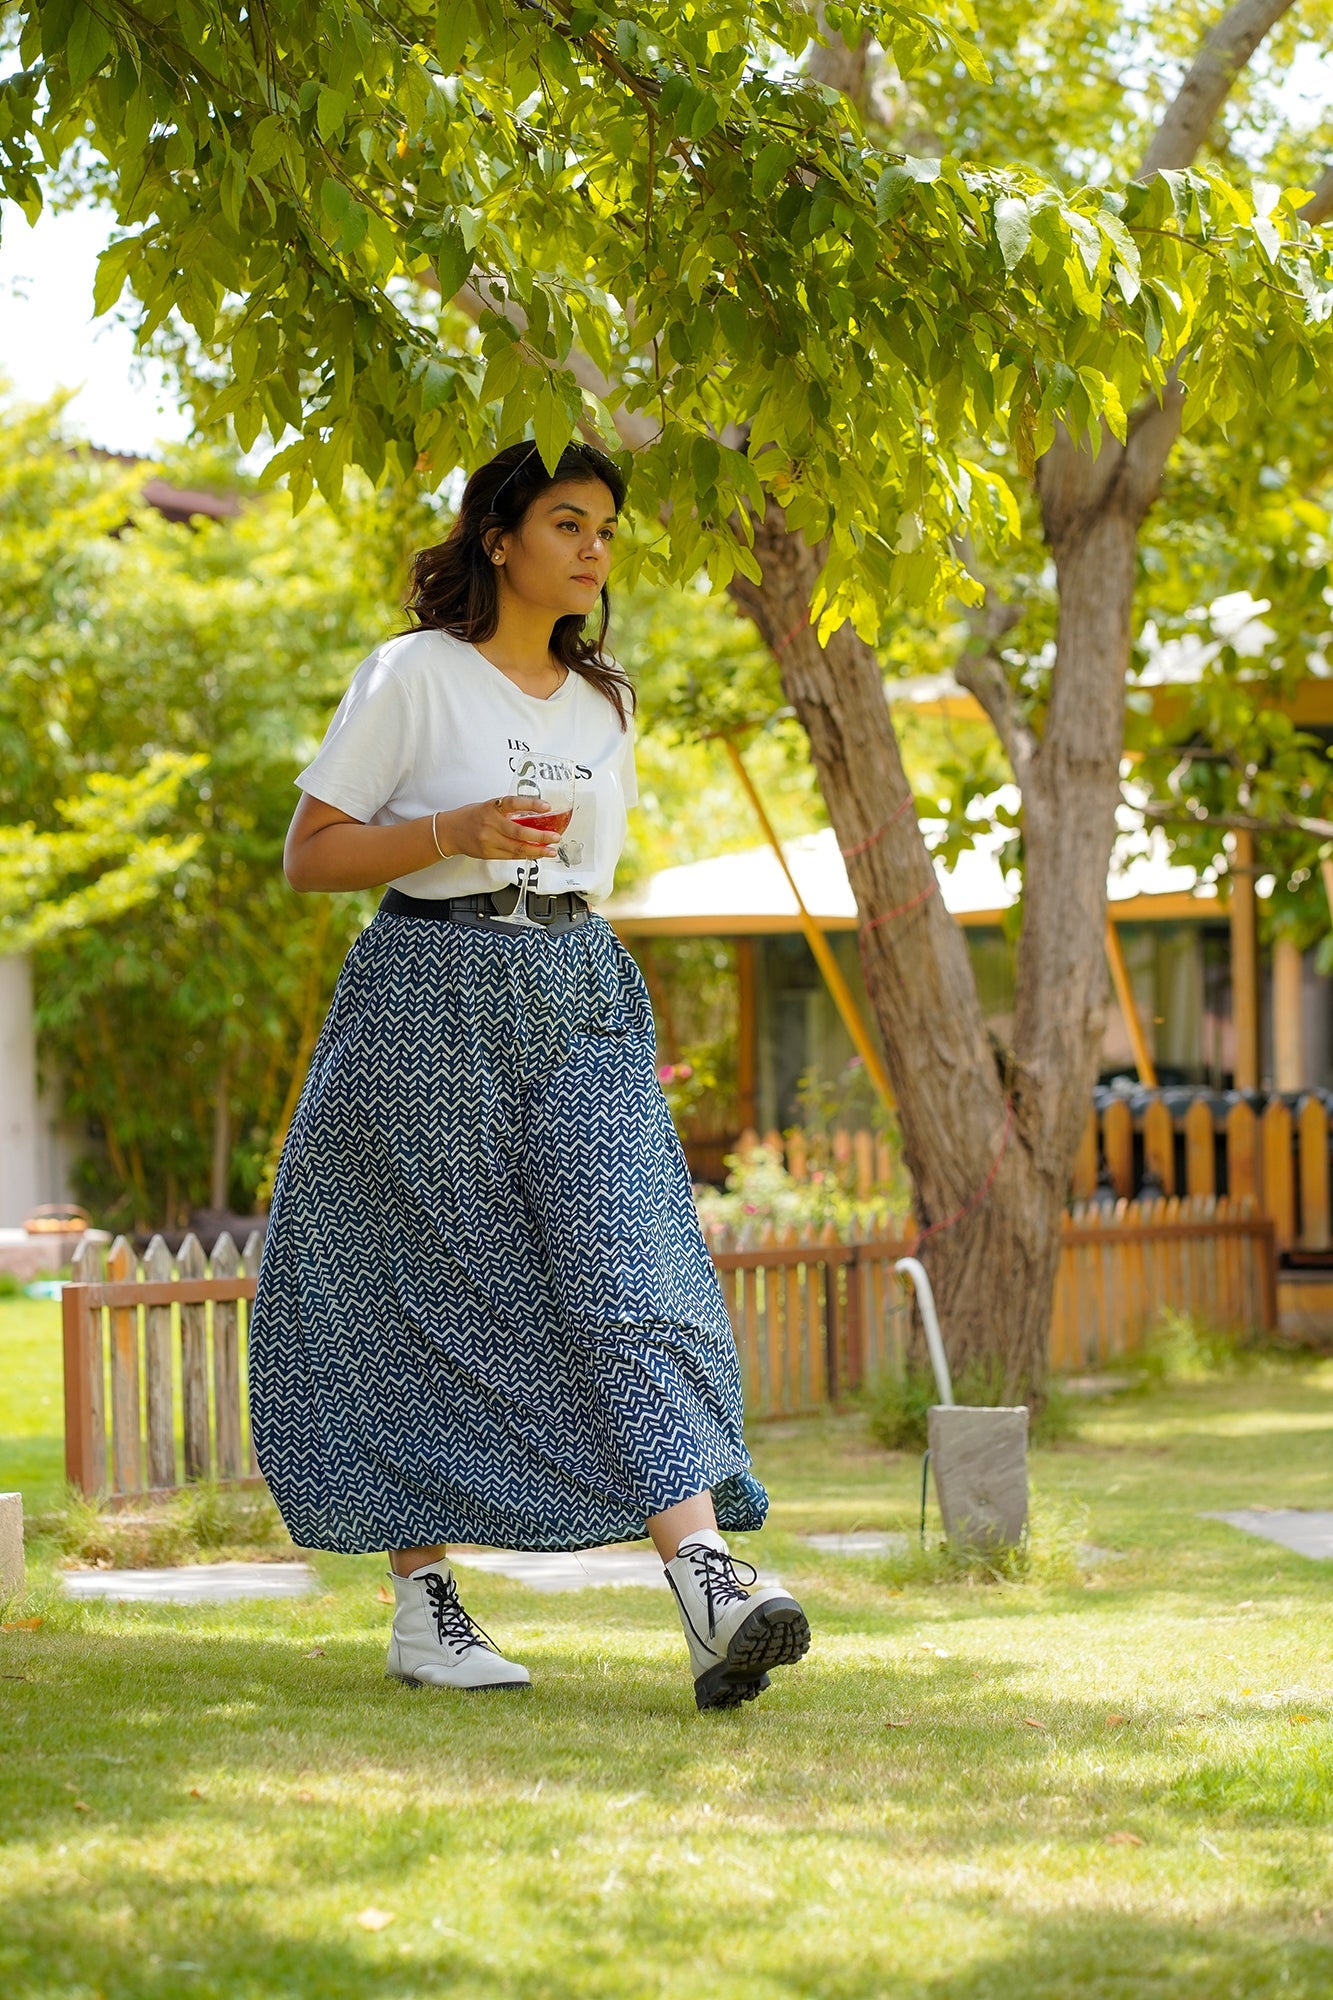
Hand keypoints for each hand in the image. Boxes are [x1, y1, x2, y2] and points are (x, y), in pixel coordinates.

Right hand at [434, 797, 559, 861]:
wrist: (450, 832)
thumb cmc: (471, 816)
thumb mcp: (489, 807)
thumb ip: (508, 811)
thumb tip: (534, 816)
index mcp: (491, 807)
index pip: (513, 803)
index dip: (531, 804)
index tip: (546, 806)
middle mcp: (490, 824)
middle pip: (519, 832)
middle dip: (540, 836)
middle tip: (555, 837)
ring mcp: (489, 841)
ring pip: (517, 848)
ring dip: (537, 850)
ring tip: (550, 850)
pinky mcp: (489, 853)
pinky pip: (511, 856)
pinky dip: (526, 855)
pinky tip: (536, 854)